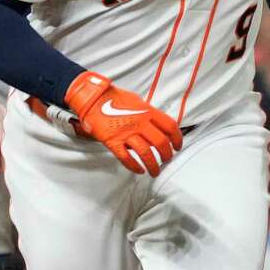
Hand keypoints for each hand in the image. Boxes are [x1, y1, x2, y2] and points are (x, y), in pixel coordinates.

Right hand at [65, 71, 182, 175]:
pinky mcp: (112, 141)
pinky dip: (134, 167)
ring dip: (153, 165)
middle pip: (160, 143)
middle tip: (166, 160)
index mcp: (147, 111)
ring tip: (154, 171)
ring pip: (146, 153)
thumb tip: (158, 126)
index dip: (177, 139)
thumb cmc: (112, 98)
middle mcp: (139, 122)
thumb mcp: (136, 101)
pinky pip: (126, 158)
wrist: (92, 98)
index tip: (177, 147)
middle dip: (167, 155)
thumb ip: (148, 113)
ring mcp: (125, 132)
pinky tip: (139, 170)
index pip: (170, 127)